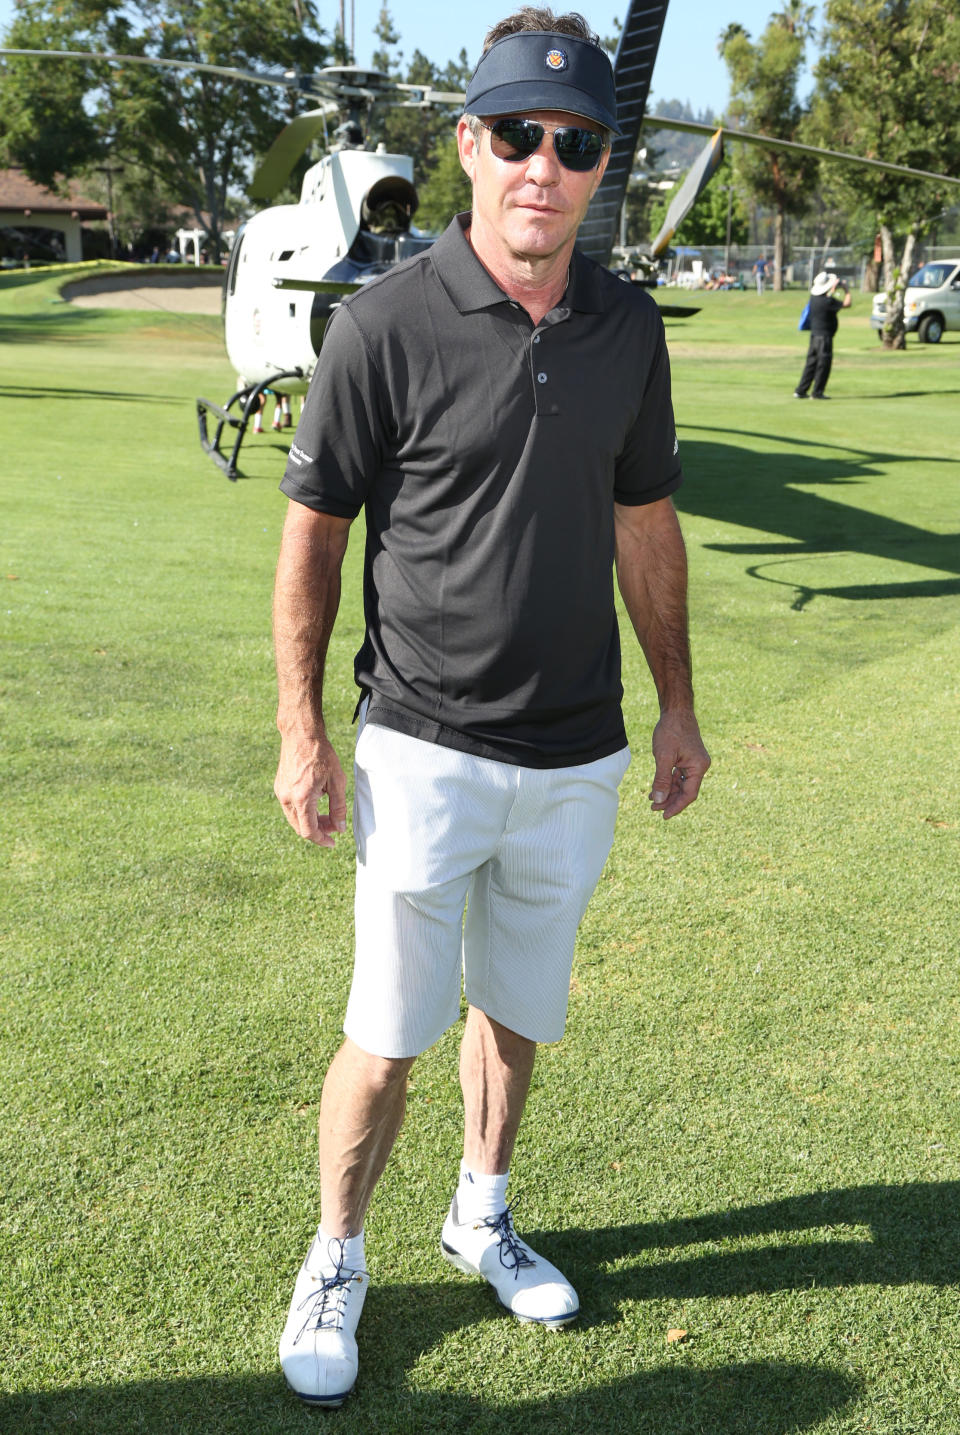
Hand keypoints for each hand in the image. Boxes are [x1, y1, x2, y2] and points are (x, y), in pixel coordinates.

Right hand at [274, 731, 346, 847]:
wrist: (301, 734)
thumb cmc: (321, 754)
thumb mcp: (337, 781)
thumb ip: (339, 807)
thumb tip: (339, 828)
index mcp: (301, 798)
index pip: (308, 831)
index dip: (321, 840)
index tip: (332, 842)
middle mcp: (287, 798)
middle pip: (300, 828)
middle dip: (318, 831)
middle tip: (334, 826)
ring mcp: (280, 793)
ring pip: (294, 819)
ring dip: (310, 821)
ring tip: (327, 815)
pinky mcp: (279, 787)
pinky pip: (290, 808)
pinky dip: (303, 812)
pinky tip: (316, 801)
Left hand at [649, 710, 710, 819]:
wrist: (675, 711)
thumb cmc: (671, 731)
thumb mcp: (664, 757)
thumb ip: (661, 780)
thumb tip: (659, 800)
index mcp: (699, 767)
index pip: (689, 794)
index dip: (676, 806)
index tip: (664, 815)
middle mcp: (699, 766)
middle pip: (685, 791)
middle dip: (669, 800)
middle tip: (653, 808)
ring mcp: (694, 762)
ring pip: (681, 784)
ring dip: (667, 792)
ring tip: (652, 800)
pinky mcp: (687, 758)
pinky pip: (678, 775)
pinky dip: (668, 782)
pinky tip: (656, 789)